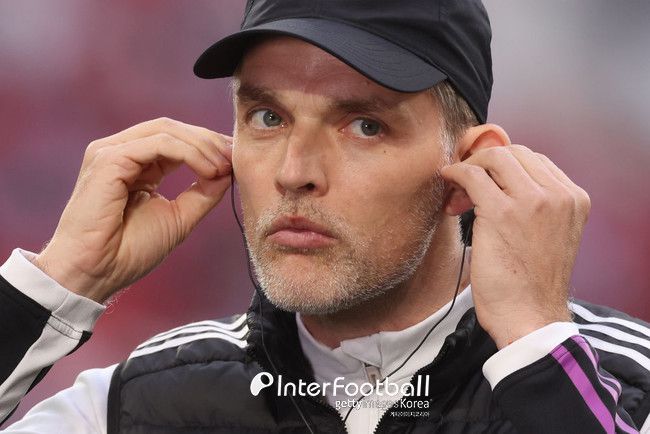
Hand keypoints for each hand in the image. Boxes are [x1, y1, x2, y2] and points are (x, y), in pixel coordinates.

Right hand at [33, 117, 232, 302]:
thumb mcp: (179, 217)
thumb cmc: (130, 251)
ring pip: (167, 130)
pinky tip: (208, 170)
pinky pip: (159, 143)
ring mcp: (112, 152)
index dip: (208, 145)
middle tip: (235, 157)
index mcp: (135, 165)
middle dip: (209, 140)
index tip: (235, 160)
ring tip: (224, 166)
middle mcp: (121, 152)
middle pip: (172, 128)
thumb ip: (203, 193)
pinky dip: (189, 153)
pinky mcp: (109, 159)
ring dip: (203, 146)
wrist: (97, 273)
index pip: (175, 139)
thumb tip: (228, 171)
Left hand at [441, 145, 589, 348]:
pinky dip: (455, 174)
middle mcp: (559, 194)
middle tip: (466, 190)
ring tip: (458, 197)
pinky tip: (447, 184)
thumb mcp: (549, 235)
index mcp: (574, 198)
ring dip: (469, 169)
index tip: (484, 185)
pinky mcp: (502, 213)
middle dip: (485, 164)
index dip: (502, 167)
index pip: (534, 159)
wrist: (529, 318)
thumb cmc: (530, 284)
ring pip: (492, 158)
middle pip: (513, 153)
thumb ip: (536, 204)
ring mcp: (533, 201)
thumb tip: (498, 177)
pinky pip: (472, 175)